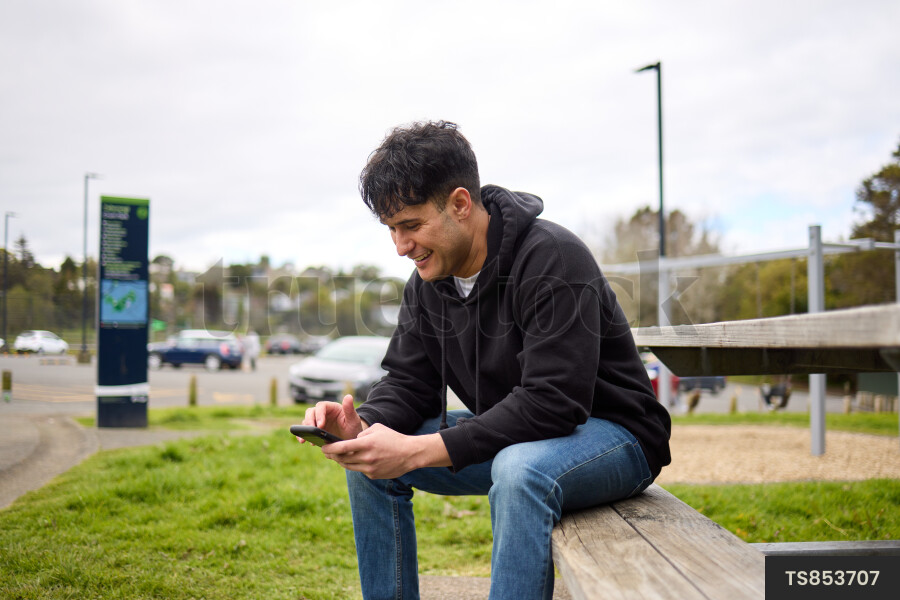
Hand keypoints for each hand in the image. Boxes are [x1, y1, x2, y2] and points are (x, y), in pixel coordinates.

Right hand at [298, 395, 363, 443]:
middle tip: (312, 431)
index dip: (319, 414)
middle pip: (311, 412)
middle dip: (309, 421)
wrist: (351, 439)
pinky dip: (302, 435)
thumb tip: (348, 396)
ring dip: (305, 428)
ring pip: (306, 420)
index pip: (322, 406)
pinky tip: (303, 441)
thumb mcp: (353, 420)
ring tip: (306, 438)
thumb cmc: (353, 428)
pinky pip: (306, 430)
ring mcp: (318, 421)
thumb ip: (350, 409)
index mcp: (332, 407)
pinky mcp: (315, 430)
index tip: (321, 425)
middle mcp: (323, 412)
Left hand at [323, 425, 450, 479]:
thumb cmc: (393, 438)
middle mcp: (366, 457)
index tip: (322, 447)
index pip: (341, 447)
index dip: (329, 448)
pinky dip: (354, 465)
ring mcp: (370, 468)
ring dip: (340, 461)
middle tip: (326, 451)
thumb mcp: (377, 428)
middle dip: (331, 455)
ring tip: (336, 456)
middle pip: (341, 459)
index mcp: (366, 444)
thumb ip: (361, 433)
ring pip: (348, 466)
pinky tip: (354, 460)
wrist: (410, 454)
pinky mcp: (373, 475)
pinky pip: (359, 470)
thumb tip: (351, 440)